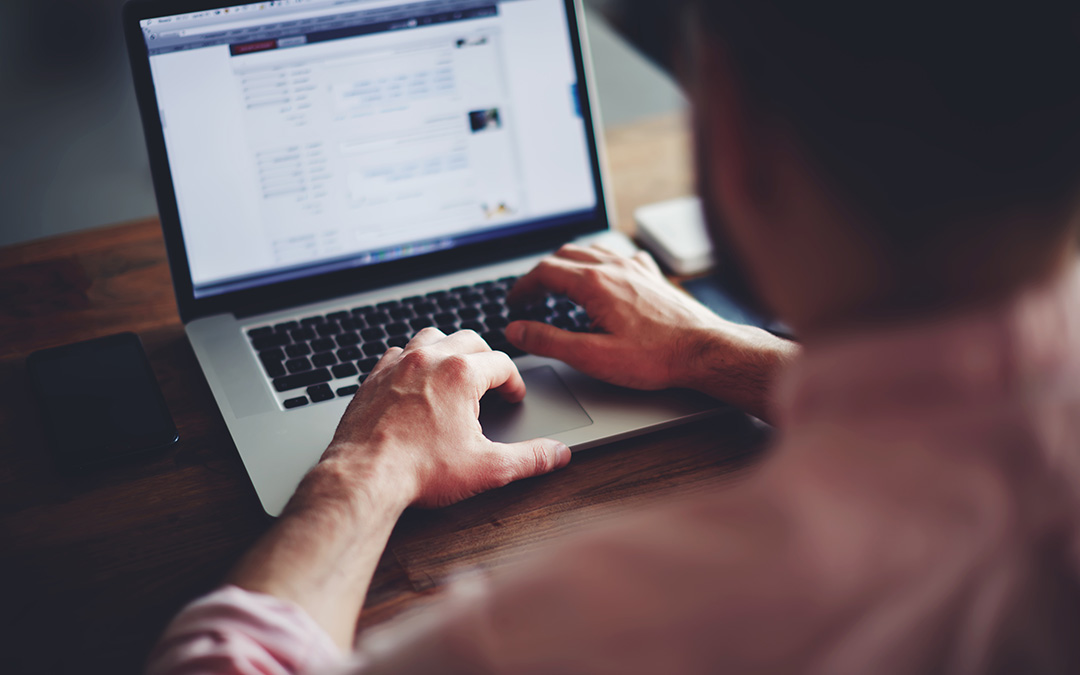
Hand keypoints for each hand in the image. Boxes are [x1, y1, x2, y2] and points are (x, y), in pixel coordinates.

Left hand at [323, 328, 571, 508]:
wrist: (364, 477)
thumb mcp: (487, 467)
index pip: (502, 364)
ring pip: (432, 337)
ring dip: (449, 349)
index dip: (514, 382)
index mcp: (461, 373)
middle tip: (492, 383)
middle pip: (469, 340)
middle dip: (486, 359)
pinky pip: (397, 353)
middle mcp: (429, 359)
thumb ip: (529, 458)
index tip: (513, 397)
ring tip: (456, 372)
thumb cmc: (420, 470)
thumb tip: (557, 454)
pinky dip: (412, 360)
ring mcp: (397, 365)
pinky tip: (415, 381)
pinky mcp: (373, 378)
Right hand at [506, 244, 797, 421]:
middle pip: (564, 256)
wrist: (704, 350)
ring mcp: (635, 267)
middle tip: (530, 295)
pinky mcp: (652, 275)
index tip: (514, 302)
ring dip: (567, 263)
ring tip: (558, 283)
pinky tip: (604, 276)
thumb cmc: (654, 357)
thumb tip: (517, 330)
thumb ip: (549, 341)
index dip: (522, 286)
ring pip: (591, 251)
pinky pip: (619, 255)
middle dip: (541, 273)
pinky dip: (600, 262)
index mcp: (594, 283)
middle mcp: (614, 266)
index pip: (544, 272)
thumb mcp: (592, 356)